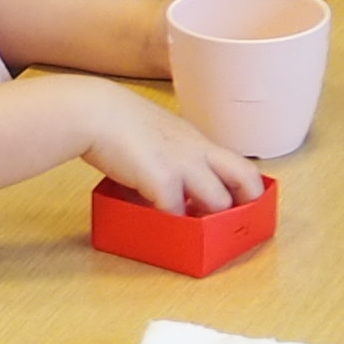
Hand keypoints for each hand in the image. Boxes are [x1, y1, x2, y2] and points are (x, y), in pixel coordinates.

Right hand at [78, 86, 272, 213]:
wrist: (96, 113)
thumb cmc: (119, 123)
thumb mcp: (159, 136)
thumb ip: (173, 159)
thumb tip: (171, 192)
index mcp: (198, 142)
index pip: (240, 166)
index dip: (245, 189)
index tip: (238, 206)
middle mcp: (199, 152)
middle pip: (246, 180)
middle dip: (245, 205)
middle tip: (231, 224)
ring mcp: (184, 166)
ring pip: (219, 202)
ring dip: (209, 221)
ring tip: (194, 231)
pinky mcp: (164, 181)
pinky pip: (178, 214)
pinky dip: (172, 225)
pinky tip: (162, 225)